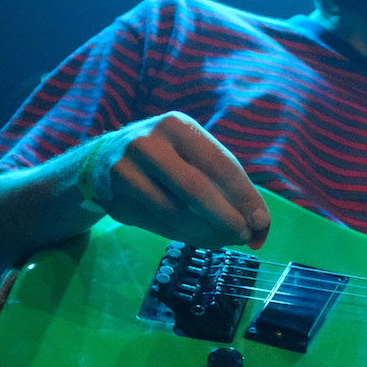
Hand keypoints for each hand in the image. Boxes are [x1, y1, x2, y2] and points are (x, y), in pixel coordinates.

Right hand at [88, 113, 270, 247]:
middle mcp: (149, 143)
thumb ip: (226, 185)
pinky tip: (197, 238)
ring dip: (206, 233)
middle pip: (196, 190)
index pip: (220, 165)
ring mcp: (126, 170)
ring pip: (175, 213)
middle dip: (226, 220)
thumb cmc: (166, 159)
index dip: (245, 198)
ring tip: (222, 240)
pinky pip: (157, 225)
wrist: (104, 159)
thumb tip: (260, 227)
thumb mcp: (194, 156)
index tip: (261, 224)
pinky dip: (184, 237)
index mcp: (178, 126)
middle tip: (243, 238)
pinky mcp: (115, 198)